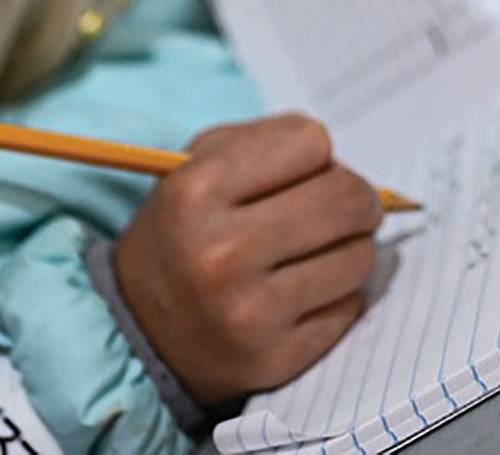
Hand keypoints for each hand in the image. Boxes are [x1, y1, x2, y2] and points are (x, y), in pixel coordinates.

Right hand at [111, 113, 381, 408]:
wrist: (140, 329)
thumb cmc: (180, 234)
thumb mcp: (192, 168)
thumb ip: (264, 143)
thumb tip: (340, 162)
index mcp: (195, 192)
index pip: (310, 142)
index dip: (315, 152)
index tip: (304, 170)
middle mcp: (221, 253)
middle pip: (346, 199)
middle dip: (354, 198)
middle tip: (342, 208)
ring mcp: (250, 312)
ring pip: (359, 256)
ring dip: (350, 248)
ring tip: (316, 252)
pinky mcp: (275, 358)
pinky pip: (350, 307)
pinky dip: (337, 295)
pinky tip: (303, 293)